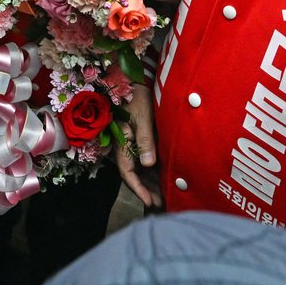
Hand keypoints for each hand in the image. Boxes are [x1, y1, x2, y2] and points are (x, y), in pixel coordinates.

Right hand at [116, 84, 162, 208]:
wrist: (136, 81)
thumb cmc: (138, 97)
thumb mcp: (142, 118)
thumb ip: (144, 140)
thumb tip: (148, 163)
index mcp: (122, 143)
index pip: (127, 172)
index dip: (138, 189)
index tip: (149, 202)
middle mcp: (126, 147)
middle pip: (134, 175)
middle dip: (146, 191)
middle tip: (160, 204)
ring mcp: (132, 144)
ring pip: (139, 170)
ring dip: (150, 183)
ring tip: (163, 196)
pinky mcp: (140, 140)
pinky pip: (145, 161)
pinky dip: (152, 172)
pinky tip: (162, 179)